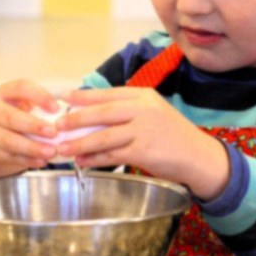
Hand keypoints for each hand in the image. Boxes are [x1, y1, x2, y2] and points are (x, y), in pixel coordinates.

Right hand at [0, 80, 65, 176]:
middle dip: (33, 125)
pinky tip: (42, 161)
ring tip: (51, 151)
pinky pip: (11, 156)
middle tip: (53, 133)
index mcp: (3, 93)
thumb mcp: (23, 106)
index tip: (56, 107)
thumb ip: (40, 108)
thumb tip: (68, 116)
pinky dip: (28, 160)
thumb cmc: (15, 119)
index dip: (39, 96)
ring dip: (32, 147)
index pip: (20, 88)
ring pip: (9, 140)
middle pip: (10, 117)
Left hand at [57, 87, 230, 199]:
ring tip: (62, 148)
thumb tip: (94, 114)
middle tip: (56, 125)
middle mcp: (143, 109)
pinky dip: (95, 159)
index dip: (82, 96)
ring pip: (103, 136)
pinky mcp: (144, 151)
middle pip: (101, 113)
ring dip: (80, 143)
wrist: (199, 157)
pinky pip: (112, 155)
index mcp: (144, 96)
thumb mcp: (154, 113)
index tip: (62, 98)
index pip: (107, 94)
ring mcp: (144, 130)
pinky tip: (82, 161)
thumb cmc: (174, 136)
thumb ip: (129, 110)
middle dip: (75, 119)